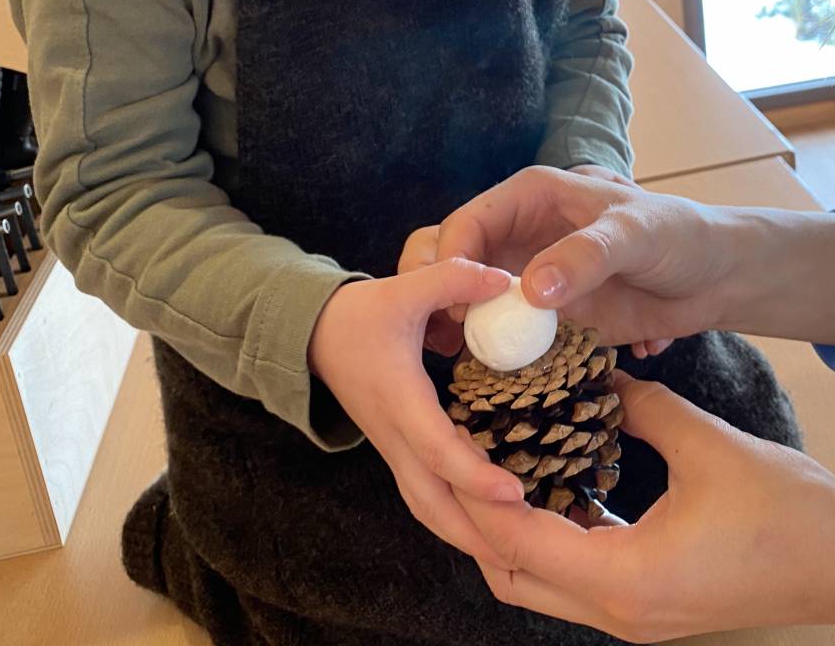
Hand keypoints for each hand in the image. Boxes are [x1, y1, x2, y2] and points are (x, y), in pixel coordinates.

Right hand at [306, 262, 527, 566]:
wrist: (312, 335)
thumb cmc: (360, 314)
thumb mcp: (404, 288)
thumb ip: (452, 280)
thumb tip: (503, 281)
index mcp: (399, 400)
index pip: (438, 450)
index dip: (474, 476)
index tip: (514, 493)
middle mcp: (395, 435)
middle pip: (432, 503)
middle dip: (474, 532)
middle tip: (522, 553)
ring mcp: (393, 448)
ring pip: (427, 507)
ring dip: (465, 533)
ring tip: (511, 555)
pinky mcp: (397, 450)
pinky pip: (426, 495)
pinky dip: (456, 516)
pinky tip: (491, 522)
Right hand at [420, 166, 738, 355]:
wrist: (715, 278)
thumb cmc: (679, 235)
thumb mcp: (636, 235)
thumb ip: (586, 256)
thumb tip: (531, 290)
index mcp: (532, 196)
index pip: (468, 222)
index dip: (452, 261)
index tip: (459, 305)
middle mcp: (522, 235)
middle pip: (457, 261)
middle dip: (440, 296)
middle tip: (442, 338)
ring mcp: (532, 278)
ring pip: (475, 301)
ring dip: (462, 330)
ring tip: (456, 362)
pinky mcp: (548, 317)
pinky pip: (506, 333)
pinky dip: (495, 352)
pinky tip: (492, 376)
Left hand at [454, 373, 834, 640]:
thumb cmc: (788, 510)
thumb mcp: (705, 443)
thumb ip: (640, 408)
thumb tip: (596, 379)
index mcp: (624, 579)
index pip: (517, 542)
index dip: (476, 492)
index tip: (452, 439)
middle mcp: (618, 613)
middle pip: (512, 576)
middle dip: (476, 521)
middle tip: (459, 454)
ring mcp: (634, 618)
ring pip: (539, 584)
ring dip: (512, 531)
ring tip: (496, 463)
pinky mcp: (650, 608)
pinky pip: (577, 580)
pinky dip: (553, 538)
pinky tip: (556, 485)